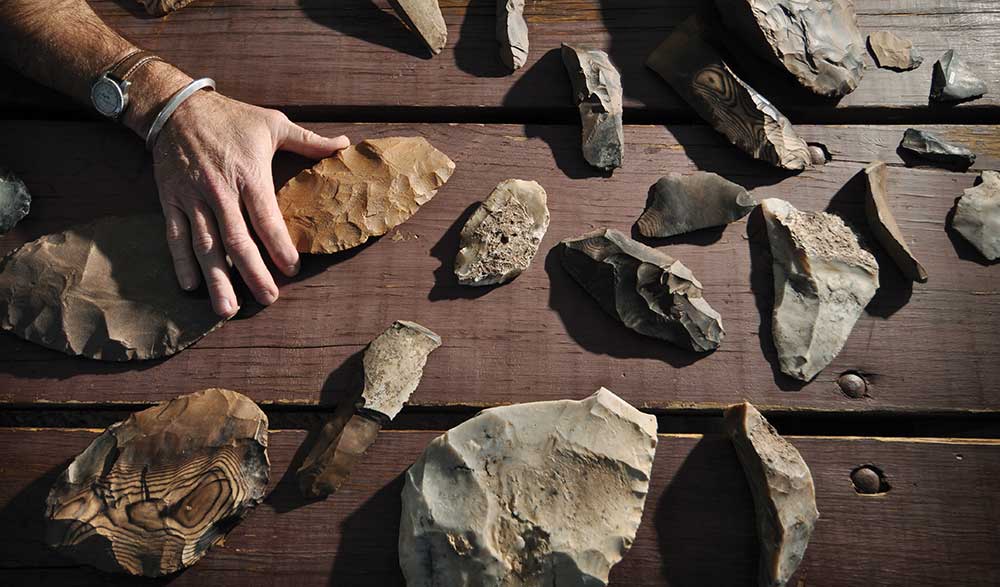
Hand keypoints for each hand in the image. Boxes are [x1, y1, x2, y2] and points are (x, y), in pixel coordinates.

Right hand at [150, 91, 348, 316]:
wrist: (175, 107)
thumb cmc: (230, 117)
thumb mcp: (272, 123)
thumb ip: (308, 141)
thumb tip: (345, 144)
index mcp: (249, 175)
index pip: (266, 219)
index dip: (279, 246)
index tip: (292, 270)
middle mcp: (220, 191)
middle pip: (237, 240)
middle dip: (253, 274)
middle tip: (268, 300)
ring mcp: (192, 198)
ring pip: (206, 245)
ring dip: (217, 279)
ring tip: (228, 309)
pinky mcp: (170, 200)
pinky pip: (175, 236)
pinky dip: (181, 262)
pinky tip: (190, 286)